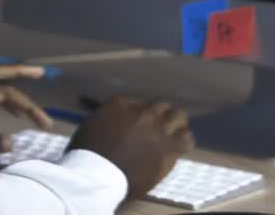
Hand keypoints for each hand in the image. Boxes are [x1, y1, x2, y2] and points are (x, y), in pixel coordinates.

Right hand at [67, 96, 193, 199]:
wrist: (101, 173)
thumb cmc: (88, 152)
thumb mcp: (91, 125)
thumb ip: (107, 118)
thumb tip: (115, 122)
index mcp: (121, 104)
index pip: (136, 102)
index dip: (137, 112)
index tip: (134, 121)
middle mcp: (143, 112)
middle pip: (161, 105)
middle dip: (159, 113)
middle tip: (157, 124)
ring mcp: (159, 128)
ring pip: (179, 117)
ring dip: (175, 123)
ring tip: (173, 131)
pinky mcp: (170, 147)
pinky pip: (186, 139)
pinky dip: (184, 140)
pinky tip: (180, 145)